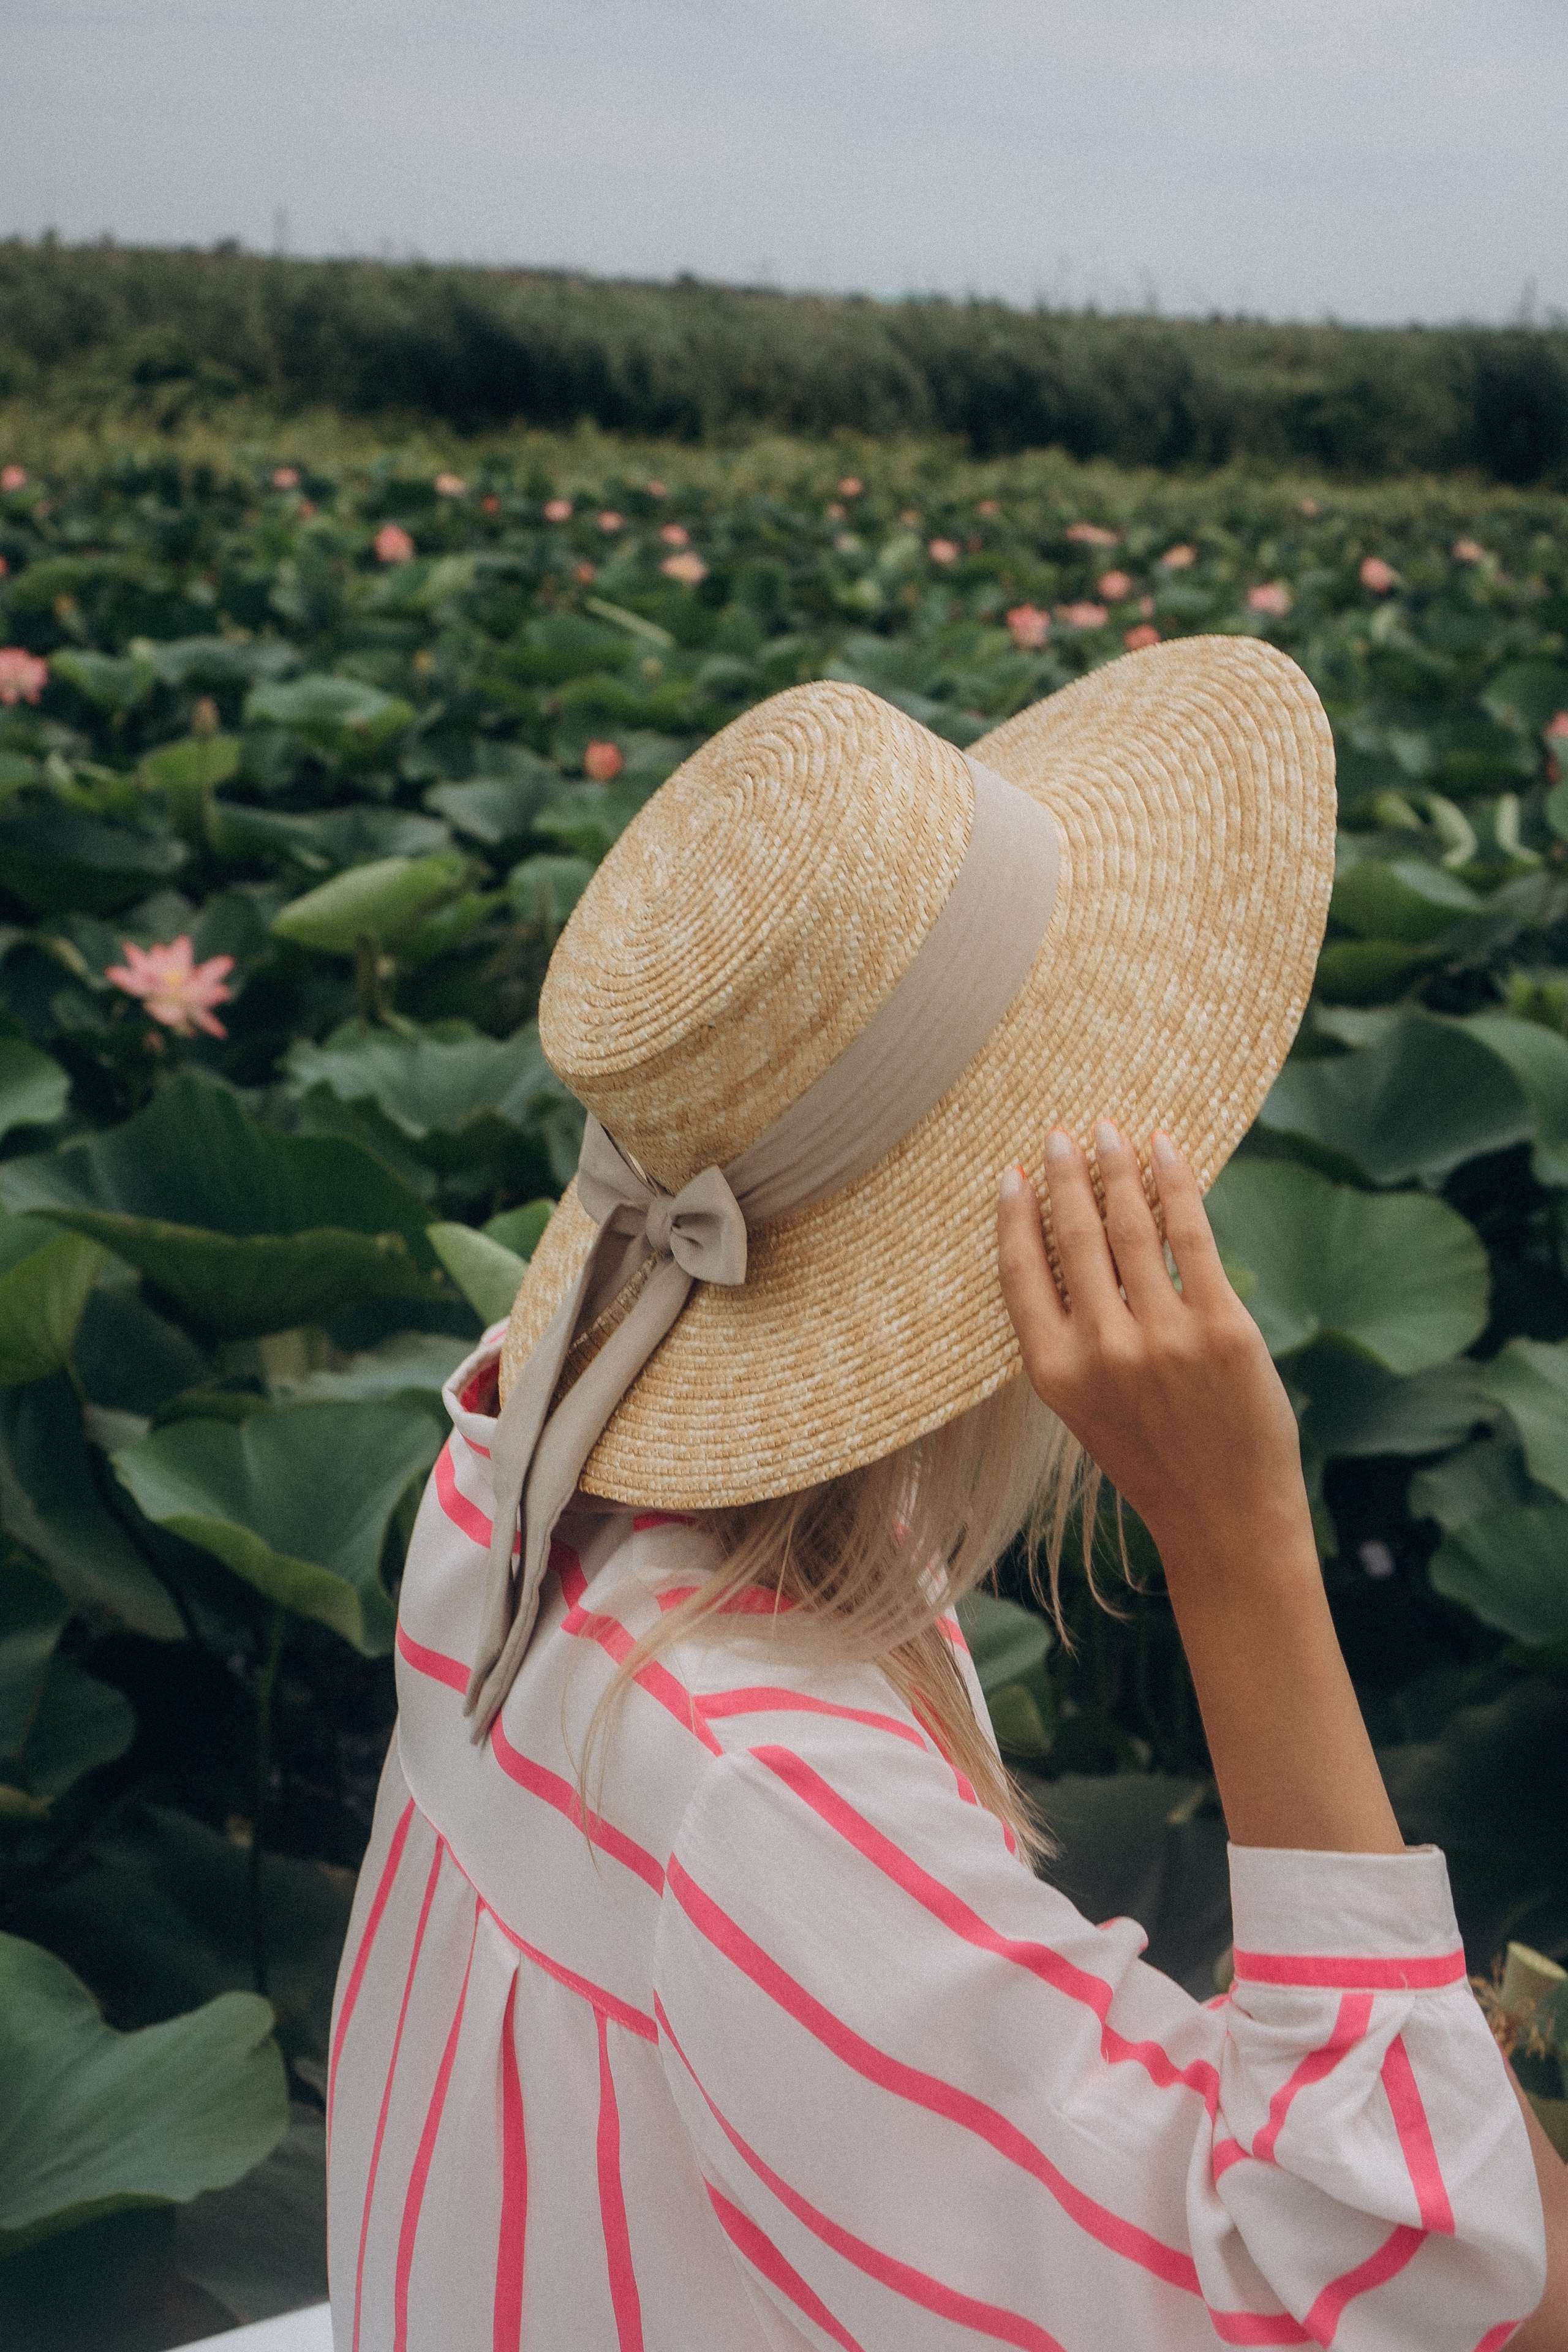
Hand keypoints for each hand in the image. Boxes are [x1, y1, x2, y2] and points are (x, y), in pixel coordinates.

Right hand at [998, 1120, 1402, 1855]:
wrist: (1226, 1519)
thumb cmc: (1156, 1462)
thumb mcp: (1087, 1411)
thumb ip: (1073, 1339)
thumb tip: (1069, 1248)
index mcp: (1054, 1374)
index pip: (1020, 1274)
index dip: (1015, 1217)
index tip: (1014, 1172)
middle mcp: (1101, 1350)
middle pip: (1075, 1239)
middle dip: (1067, 1177)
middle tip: (1064, 1134)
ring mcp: (1161, 1337)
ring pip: (1131, 1228)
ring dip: (1118, 1170)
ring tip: (1113, 1133)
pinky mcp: (1221, 1327)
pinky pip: (1192, 1237)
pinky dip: (1176, 1186)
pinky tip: (1167, 1152)